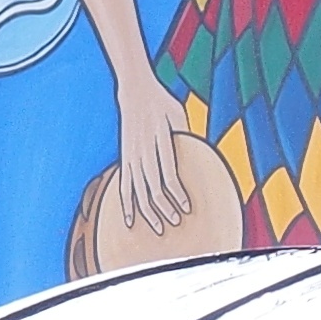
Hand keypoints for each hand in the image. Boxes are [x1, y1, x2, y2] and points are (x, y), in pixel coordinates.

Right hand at [112, 72, 193, 238]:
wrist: (134, 91)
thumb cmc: (162, 101)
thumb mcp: (179, 113)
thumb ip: (185, 134)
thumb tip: (196, 155)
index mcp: (158, 140)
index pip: (168, 174)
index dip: (177, 194)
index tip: (186, 208)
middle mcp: (143, 151)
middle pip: (153, 187)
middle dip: (164, 208)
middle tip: (176, 223)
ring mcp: (131, 157)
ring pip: (138, 191)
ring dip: (148, 212)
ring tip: (158, 227)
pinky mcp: (125, 159)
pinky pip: (124, 186)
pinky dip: (127, 204)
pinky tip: (130, 221)